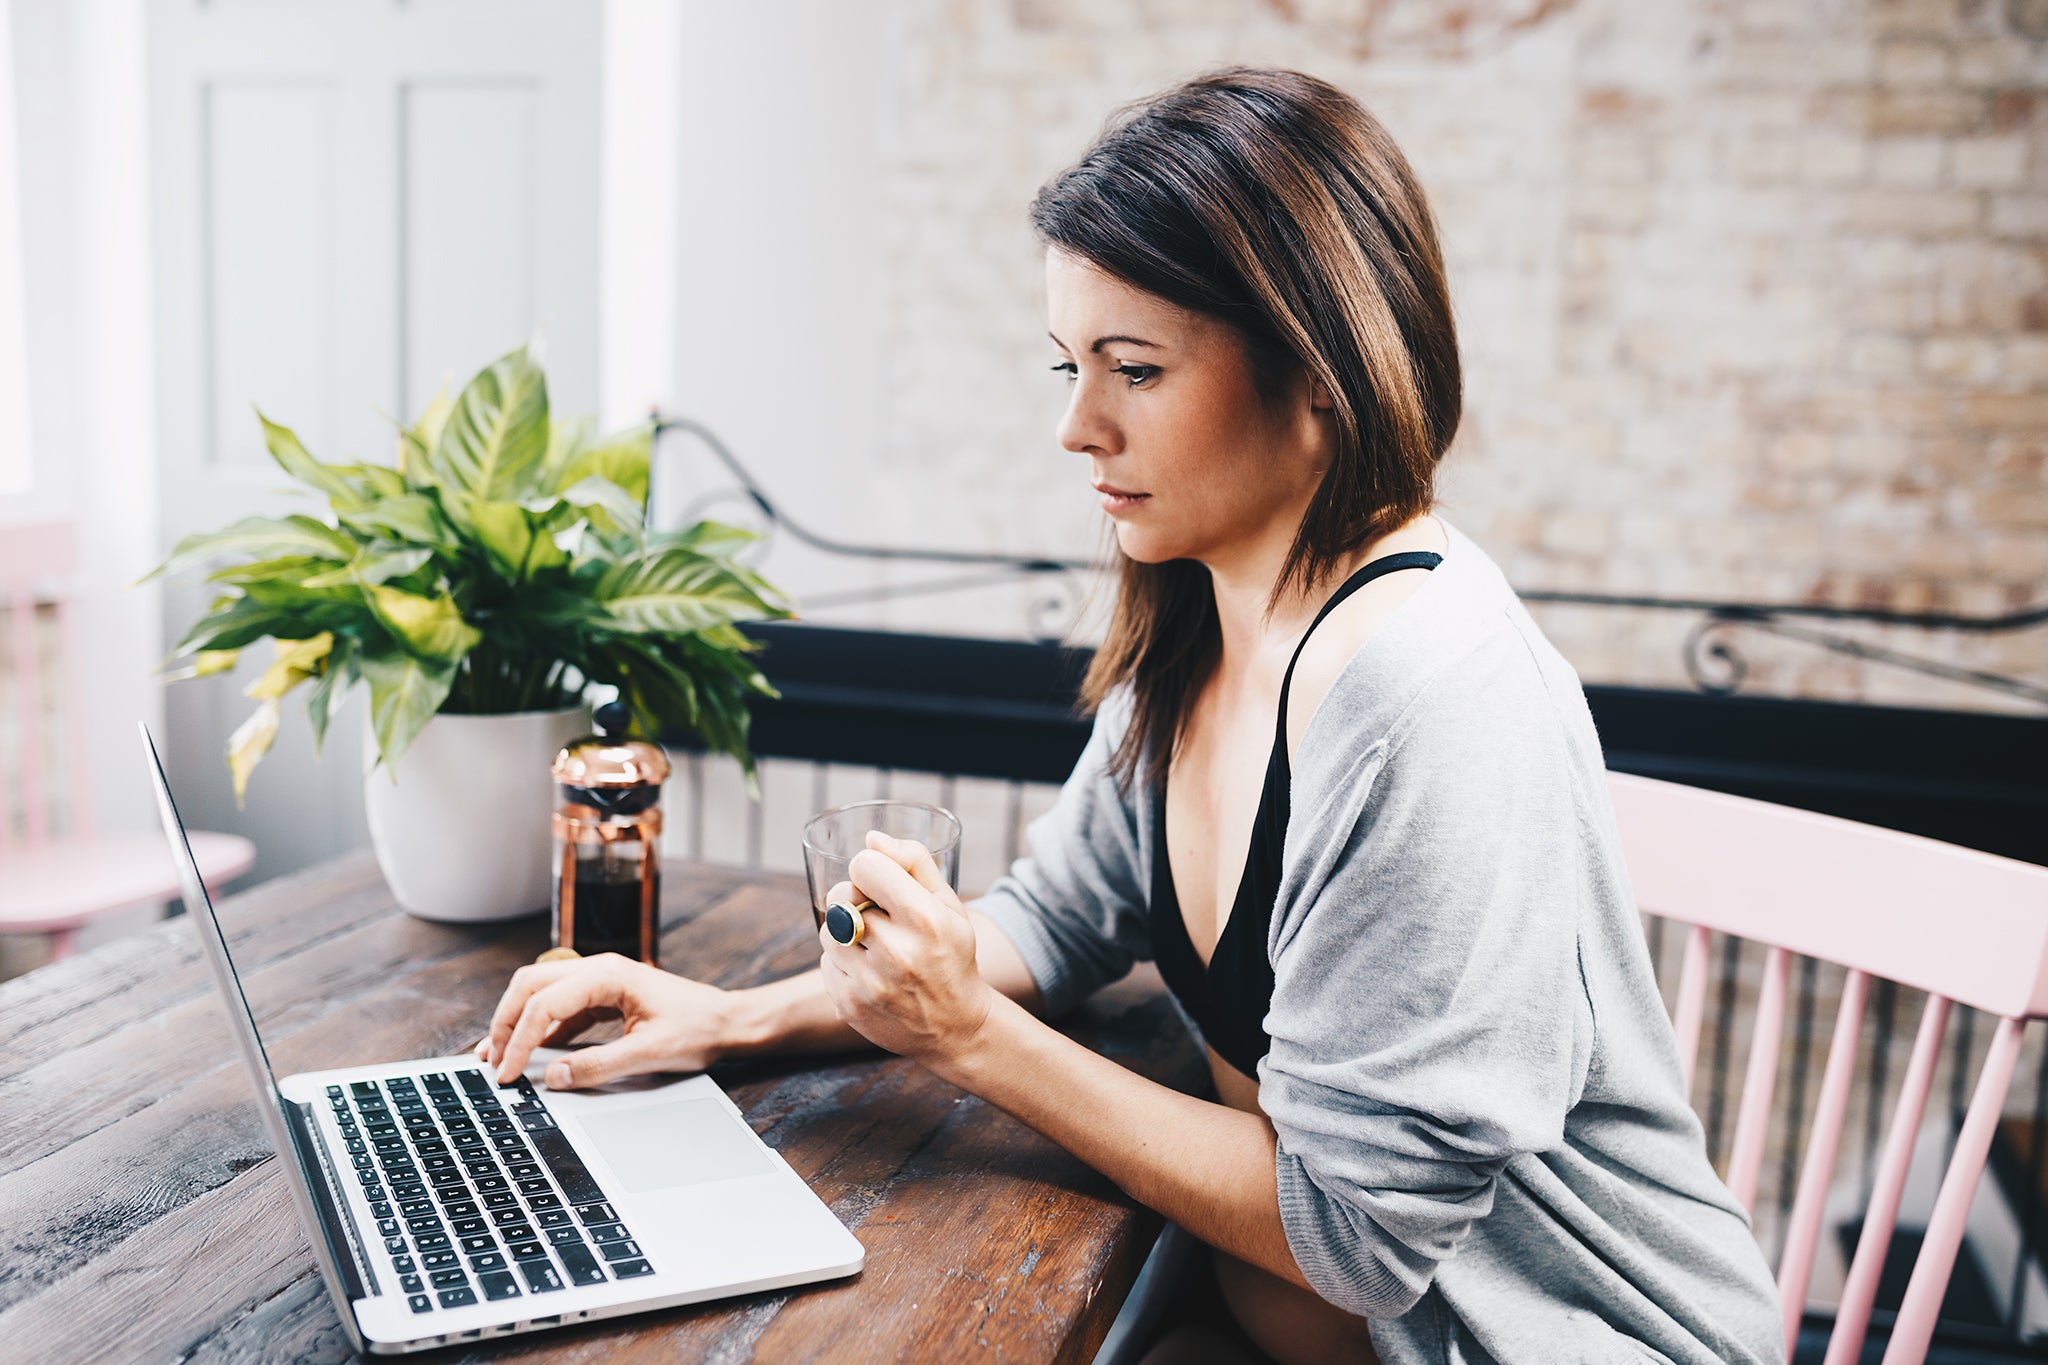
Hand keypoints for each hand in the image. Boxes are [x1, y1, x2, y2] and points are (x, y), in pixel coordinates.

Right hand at [479, 953, 737, 1089]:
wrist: (728, 1021)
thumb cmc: (697, 1029)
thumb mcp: (649, 1054)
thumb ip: (599, 1066)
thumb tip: (553, 1077)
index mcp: (608, 975)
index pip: (544, 1003)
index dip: (519, 1040)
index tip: (505, 1073)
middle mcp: (599, 969)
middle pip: (532, 985)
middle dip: (506, 1021)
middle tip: (490, 1060)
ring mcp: (600, 980)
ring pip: (542, 993)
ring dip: (519, 1022)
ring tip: (497, 1056)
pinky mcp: (604, 996)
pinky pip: (561, 1008)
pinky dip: (541, 1029)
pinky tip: (531, 1054)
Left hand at [817, 831, 994, 1068]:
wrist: (955, 1026)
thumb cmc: (951, 956)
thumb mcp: (949, 905)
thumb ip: (914, 863)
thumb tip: (872, 838)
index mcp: (925, 920)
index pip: (866, 866)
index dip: (872, 869)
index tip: (883, 883)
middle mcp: (896, 952)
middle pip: (841, 895)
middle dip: (856, 898)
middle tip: (880, 916)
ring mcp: (869, 983)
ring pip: (829, 928)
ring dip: (846, 931)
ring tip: (875, 945)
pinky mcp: (849, 1005)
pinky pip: (826, 962)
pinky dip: (843, 962)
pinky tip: (870, 972)